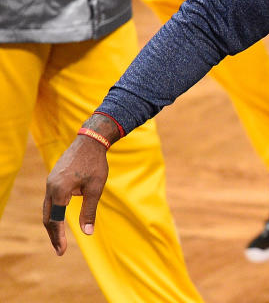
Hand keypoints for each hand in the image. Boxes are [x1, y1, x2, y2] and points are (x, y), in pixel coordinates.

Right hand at [43, 137, 108, 255]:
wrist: (89, 141)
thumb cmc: (95, 164)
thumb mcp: (95, 189)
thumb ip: (89, 211)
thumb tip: (88, 233)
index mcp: (60, 191)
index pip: (55, 220)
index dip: (58, 237)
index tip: (61, 251)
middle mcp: (50, 187)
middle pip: (47, 217)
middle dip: (53, 234)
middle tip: (60, 250)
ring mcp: (50, 182)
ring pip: (47, 208)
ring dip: (52, 224)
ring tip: (59, 239)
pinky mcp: (53, 179)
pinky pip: (50, 200)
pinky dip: (54, 212)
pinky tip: (60, 219)